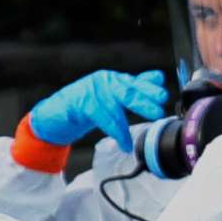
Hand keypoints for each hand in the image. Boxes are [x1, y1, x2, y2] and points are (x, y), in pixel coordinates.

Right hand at [28, 69, 169, 153]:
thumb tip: (158, 78)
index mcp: (115, 80)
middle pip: (127, 90)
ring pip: (114, 105)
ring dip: (126, 122)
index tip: (163, 93)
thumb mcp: (113, 97)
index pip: (136, 81)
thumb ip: (133, 89)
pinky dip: (114, 131)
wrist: (58, 113)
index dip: (150, 86)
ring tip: (138, 134)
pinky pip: (101, 117)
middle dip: (144, 100)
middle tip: (158, 111)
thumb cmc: (88, 105)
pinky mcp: (79, 102)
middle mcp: (105, 81)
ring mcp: (91, 90)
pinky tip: (124, 143)